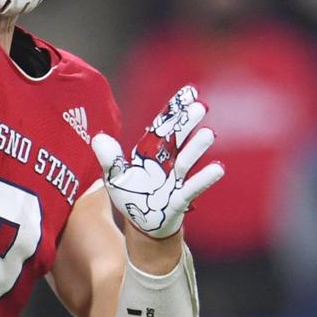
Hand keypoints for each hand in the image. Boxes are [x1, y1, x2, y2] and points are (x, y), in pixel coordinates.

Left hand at [92, 85, 224, 238]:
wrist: (143, 224)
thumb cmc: (131, 196)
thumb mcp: (115, 177)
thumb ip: (109, 158)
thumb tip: (98, 137)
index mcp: (150, 152)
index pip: (163, 126)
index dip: (174, 110)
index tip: (189, 92)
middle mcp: (166, 162)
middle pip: (177, 139)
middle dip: (187, 123)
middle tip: (200, 107)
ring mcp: (175, 179)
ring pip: (186, 160)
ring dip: (196, 148)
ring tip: (209, 133)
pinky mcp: (179, 198)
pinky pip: (192, 187)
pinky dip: (204, 179)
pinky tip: (218, 168)